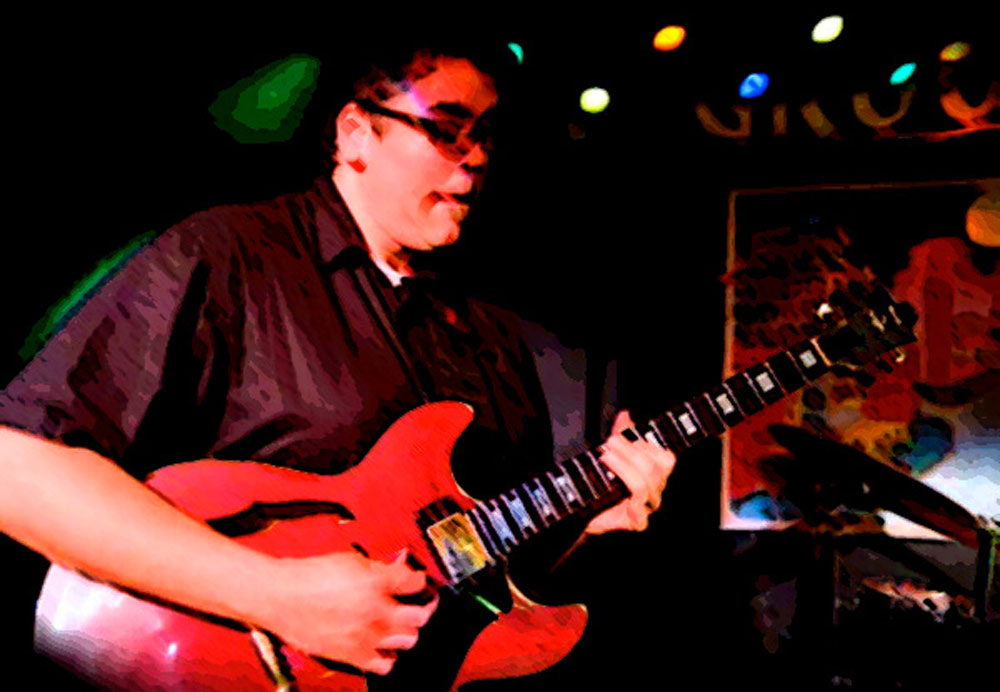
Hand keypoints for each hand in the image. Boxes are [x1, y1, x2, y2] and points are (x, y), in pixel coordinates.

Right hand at [259, 550, 437, 675]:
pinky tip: (384, 645)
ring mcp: (365, 637)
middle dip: (423, 607)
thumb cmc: (308, 576)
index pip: (416, 582)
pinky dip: (389, 656)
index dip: (421, 579)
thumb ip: (380, 566)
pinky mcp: (352, 655)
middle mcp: (375, 612)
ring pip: (407, 641)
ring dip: (408, 630)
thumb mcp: (350, 559)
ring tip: (401, 622)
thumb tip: (400, 566)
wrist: (279, 597)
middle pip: (420, 616)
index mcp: (376, 583)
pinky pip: (384, 664)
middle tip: (419, 602)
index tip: (419, 580)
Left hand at [585, 411, 675, 534]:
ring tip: (605, 459)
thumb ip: (621, 434)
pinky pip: (641, 519)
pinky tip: (623, 501)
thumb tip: (625, 415)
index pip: (666, 459)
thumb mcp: (611, 453)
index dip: (646, 446)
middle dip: (629, 453)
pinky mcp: (635, 522)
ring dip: (623, 469)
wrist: (585, 507)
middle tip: (609, 444)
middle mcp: (654, 489)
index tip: (621, 438)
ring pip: (644, 487)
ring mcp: (646, 507)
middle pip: (654, 470)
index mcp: (654, 472)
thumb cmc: (602, 481)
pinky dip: (634, 510)